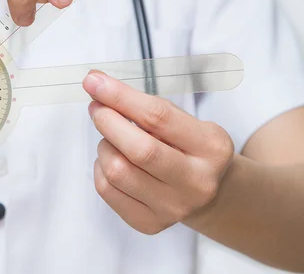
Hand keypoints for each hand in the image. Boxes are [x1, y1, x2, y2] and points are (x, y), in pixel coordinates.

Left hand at [82, 70, 234, 234]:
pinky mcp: (149, 224)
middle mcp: (196, 182)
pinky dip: (100, 167)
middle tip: (96, 107)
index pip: (158, 117)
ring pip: (117, 170)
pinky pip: (106, 190)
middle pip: (139, 149)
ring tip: (112, 138)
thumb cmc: (186, 146)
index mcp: (211, 147)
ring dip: (105, 145)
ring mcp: (173, 208)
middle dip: (107, 121)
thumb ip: (142, 103)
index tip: (94, 81)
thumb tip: (96, 82)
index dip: (121, 97)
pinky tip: (113, 160)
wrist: (207, 192)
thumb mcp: (181, 120)